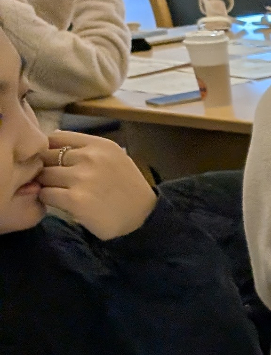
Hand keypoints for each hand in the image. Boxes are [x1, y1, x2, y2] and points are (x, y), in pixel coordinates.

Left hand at [35, 131, 156, 239]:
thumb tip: (53, 140)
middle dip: (47, 168)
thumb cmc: (126, 188)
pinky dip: (48, 199)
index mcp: (101, 145)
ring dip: (47, 185)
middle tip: (56, 180)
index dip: (49, 150)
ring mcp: (82, 178)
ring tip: (60, 192)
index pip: (56, 138)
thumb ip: (87, 150)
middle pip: (46, 157)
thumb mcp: (114, 158)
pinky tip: (62, 203)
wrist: (143, 217)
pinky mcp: (75, 199)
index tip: (54, 162)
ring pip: (43, 175)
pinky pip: (45, 194)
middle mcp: (91, 157)